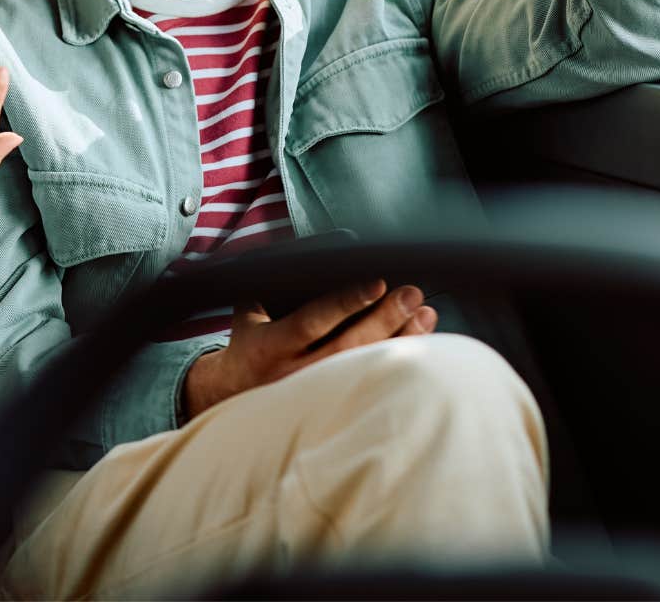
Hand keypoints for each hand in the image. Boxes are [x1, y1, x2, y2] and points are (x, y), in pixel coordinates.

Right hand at [182, 280, 436, 416]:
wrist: (235, 394)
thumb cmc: (250, 344)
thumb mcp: (249, 312)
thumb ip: (272, 286)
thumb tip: (306, 253)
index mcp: (270, 346)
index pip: (311, 322)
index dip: (346, 303)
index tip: (377, 282)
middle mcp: (293, 373)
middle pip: (347, 348)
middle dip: (385, 319)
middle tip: (411, 294)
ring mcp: (316, 394)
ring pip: (365, 369)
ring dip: (399, 340)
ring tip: (424, 314)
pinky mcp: (333, 405)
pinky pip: (373, 383)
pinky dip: (398, 360)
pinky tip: (418, 341)